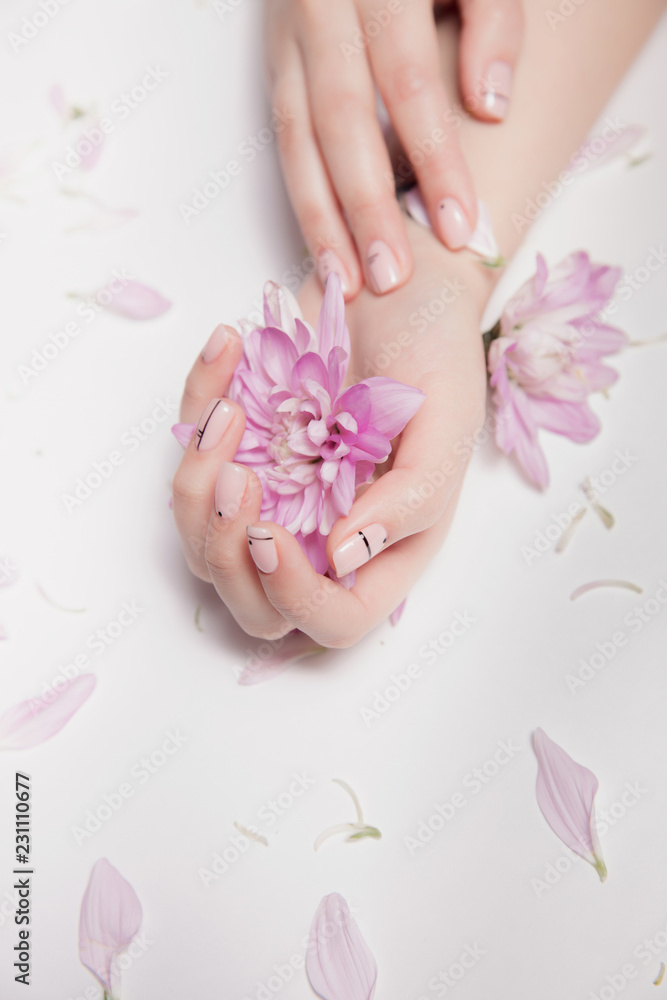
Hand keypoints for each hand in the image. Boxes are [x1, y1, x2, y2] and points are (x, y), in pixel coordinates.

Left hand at [171, 219, 488, 646]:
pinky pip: (191, 458)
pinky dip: (196, 404)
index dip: (295, 598)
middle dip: (226, 554)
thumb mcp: (446, 423)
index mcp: (383, 548)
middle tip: (235, 477)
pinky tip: (227, 349)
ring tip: (228, 407)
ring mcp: (274, 500)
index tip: (270, 534)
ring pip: (205, 544)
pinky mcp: (238, 452)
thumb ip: (411, 497)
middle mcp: (323, 538)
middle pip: (253, 603)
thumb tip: (343, 557)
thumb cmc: (437, 356)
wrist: (403, 289)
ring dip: (197, 482)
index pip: (335, 619)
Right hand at [265, 0, 522, 296]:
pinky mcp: (273, 61)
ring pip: (296, 136)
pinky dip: (302, 196)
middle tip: (391, 277)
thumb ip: (492, 20)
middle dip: (366, 205)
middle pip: (340, 119)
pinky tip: (324, 245)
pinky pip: (281, 137)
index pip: (406, 80)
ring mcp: (286, 37)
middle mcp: (316, 7)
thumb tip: (491, 107)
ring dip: (320, 217)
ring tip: (345, 284)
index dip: (433, 157)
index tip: (459, 225)